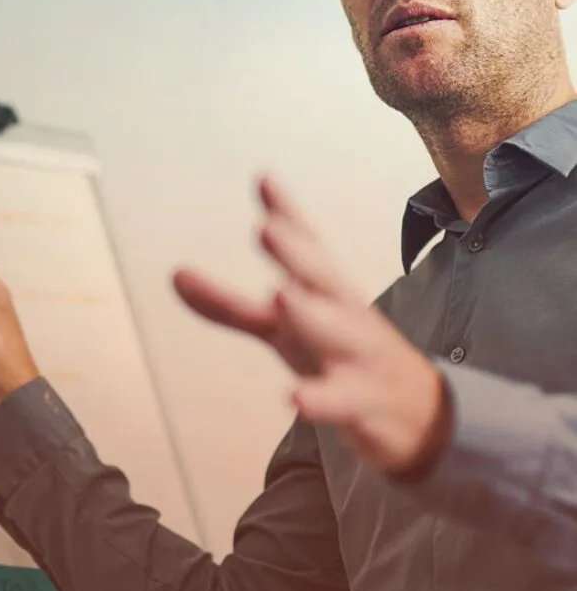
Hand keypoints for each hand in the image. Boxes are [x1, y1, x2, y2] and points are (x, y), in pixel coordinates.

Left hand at [174, 177, 449, 474]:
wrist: (416, 409)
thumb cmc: (338, 353)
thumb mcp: (281, 328)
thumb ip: (229, 305)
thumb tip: (174, 274)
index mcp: (325, 290)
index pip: (307, 247)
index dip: (288, 215)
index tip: (263, 181)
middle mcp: (343, 313)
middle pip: (323, 278)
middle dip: (297, 253)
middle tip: (268, 229)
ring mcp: (357, 356)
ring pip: (336, 333)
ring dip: (310, 313)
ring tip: (281, 294)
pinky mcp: (362, 401)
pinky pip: (342, 400)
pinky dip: (321, 398)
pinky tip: (295, 396)